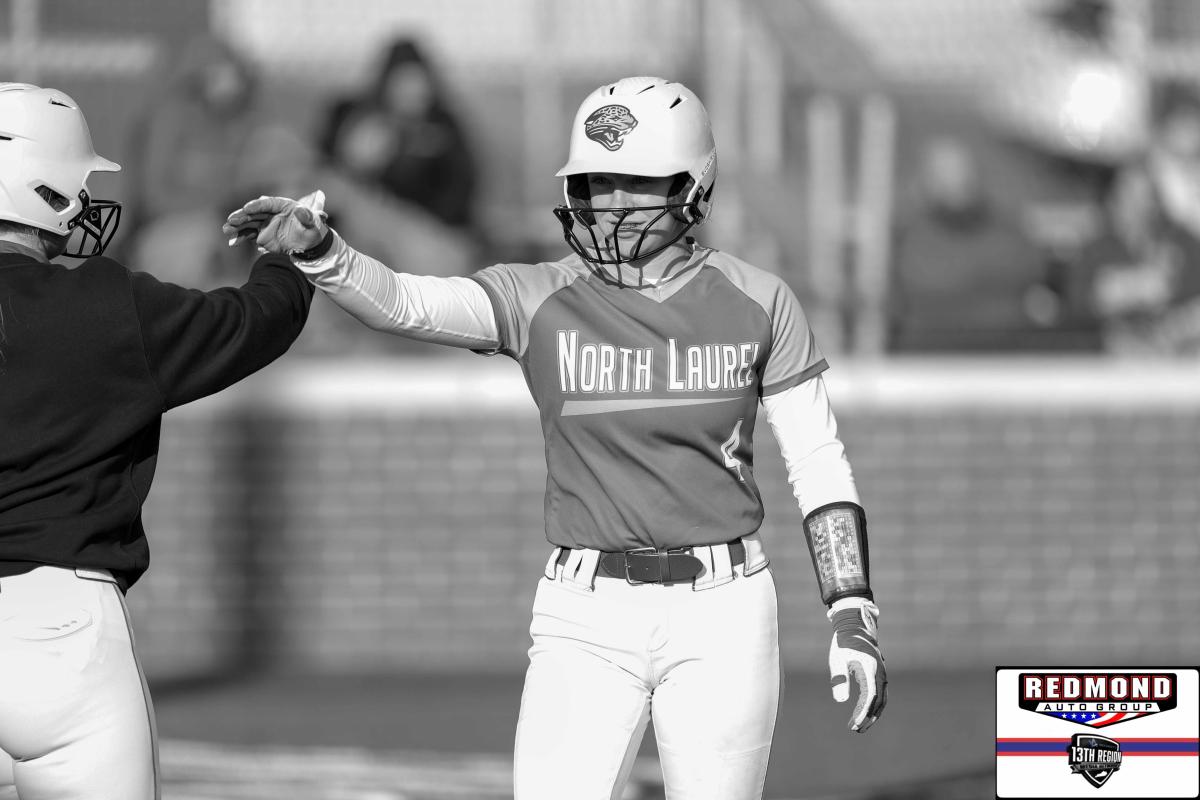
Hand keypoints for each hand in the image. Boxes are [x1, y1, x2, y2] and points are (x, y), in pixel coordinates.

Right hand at [222, 190, 327, 254]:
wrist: (310, 243)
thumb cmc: (312, 229)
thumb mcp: (313, 223)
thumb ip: (307, 216)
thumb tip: (301, 210)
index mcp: (282, 205)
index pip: (267, 203)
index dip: (257, 205)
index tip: (247, 208)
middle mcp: (270, 212)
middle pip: (253, 213)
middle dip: (241, 216)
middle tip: (231, 220)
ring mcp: (264, 223)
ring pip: (247, 223)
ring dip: (236, 227)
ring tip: (226, 230)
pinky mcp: (261, 234)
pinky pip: (248, 235)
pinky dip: (240, 238)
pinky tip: (232, 242)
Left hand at [828, 597, 886, 731]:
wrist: (854, 627)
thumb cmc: (843, 643)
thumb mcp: (837, 660)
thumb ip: (839, 679)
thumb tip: (841, 701)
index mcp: (869, 669)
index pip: (869, 697)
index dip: (862, 713)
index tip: (854, 725)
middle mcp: (879, 673)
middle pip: (878, 702)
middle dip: (867, 718)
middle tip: (855, 730)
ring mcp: (882, 674)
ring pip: (882, 700)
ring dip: (873, 714)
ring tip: (860, 726)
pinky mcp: (880, 674)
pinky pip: (881, 694)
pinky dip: (875, 706)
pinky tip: (865, 713)